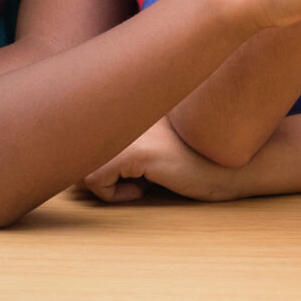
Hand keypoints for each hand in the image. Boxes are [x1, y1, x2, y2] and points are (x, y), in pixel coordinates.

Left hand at [79, 117, 244, 203]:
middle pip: (78, 149)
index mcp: (130, 106)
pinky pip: (96, 180)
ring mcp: (133, 130)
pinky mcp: (139, 152)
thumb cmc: (190, 166)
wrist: (228, 171)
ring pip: (82, 165)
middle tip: (125, 184)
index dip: (90, 159)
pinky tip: (141, 191)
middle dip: (93, 175)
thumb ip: (118, 150)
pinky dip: (112, 195)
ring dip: (104, 186)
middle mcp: (128, 112)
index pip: (83, 132)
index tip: (119, 175)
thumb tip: (73, 173)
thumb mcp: (149, 153)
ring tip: (136, 187)